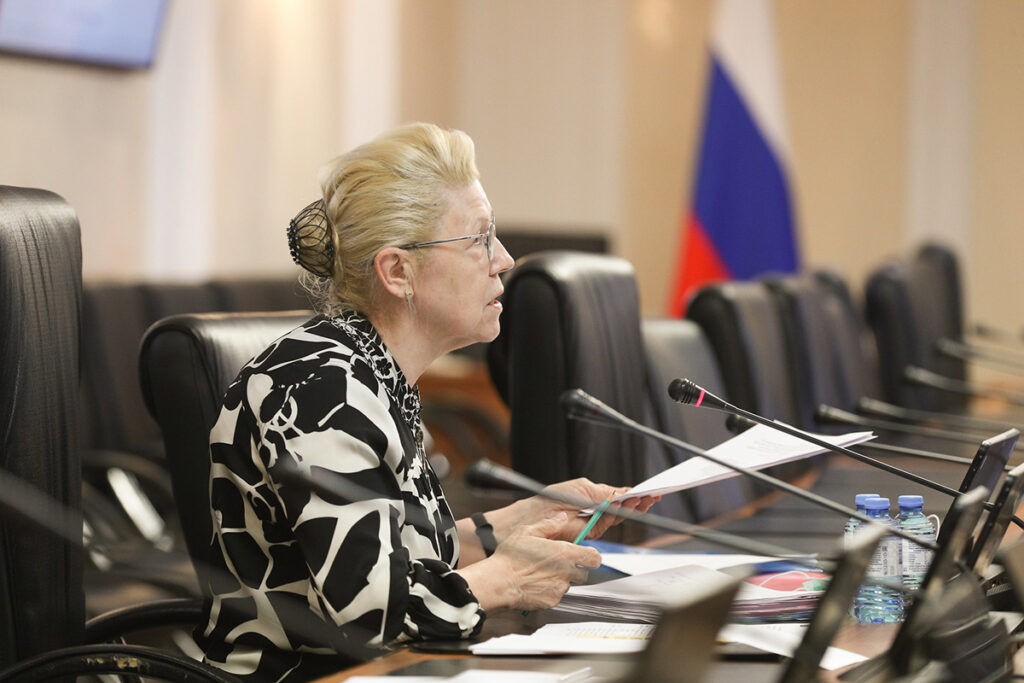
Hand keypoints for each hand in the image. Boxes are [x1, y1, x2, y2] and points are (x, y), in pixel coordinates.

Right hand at [488, 512, 601, 609]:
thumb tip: (562, 518)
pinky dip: (551, 590)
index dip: (591, 556)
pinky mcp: (552, 601)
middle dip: (575, 569)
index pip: (594, 558)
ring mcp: (560, 588)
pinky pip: (557, 595)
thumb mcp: (527, 531)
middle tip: (559, 564)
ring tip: (543, 573)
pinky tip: (537, 584)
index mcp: (564, 553)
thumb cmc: (511, 556)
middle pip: (583, 573)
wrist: (500, 582)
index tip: (584, 555)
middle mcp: (566, 571)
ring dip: (562, 579)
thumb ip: (549, 524)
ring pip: (570, 584)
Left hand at [519, 479, 660, 541]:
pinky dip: (621, 513)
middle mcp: (598, 509)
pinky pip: (611, 522)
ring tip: (642, 499)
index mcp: (595, 495)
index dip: (634, 493)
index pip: (619, 495)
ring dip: (633, 506)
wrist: (541, 514)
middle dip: (639, 501)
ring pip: (621, 515)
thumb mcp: (584, 488)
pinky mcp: (594, 531)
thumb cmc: (555, 498)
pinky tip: (627, 504)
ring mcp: (597, 521)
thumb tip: (623, 493)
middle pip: (624, 506)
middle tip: (652, 495)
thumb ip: (605, 492)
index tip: (648, 490)